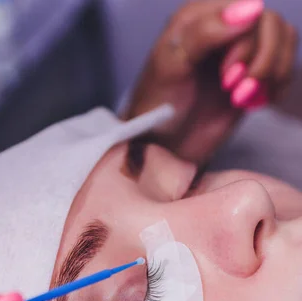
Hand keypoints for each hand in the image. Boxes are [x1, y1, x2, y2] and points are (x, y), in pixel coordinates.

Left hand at [124, 0, 297, 163]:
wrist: (163, 144)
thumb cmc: (158, 105)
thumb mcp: (171, 66)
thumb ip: (204, 33)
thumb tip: (251, 8)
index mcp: (197, 16)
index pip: (246, 7)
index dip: (246, 41)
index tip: (227, 75)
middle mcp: (221, 26)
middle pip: (269, 24)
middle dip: (260, 60)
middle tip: (232, 88)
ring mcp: (239, 50)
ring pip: (283, 39)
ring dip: (271, 71)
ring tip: (242, 97)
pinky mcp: (252, 73)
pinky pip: (285, 63)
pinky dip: (278, 83)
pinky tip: (255, 101)